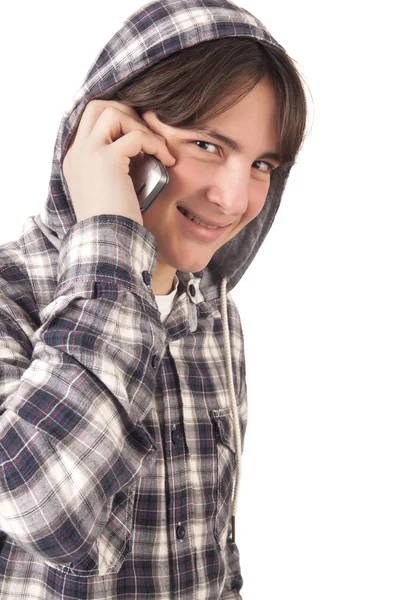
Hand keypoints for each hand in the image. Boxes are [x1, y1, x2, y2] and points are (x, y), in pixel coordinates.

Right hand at [62, 100, 175, 224]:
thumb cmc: (113, 225)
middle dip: (126, 112)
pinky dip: (155, 144)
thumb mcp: (109, 193)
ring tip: (157, 147)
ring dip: (139, 125)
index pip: (90, 122)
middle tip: (147, 134)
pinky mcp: (107, 160)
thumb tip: (139, 157)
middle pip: (96, 107)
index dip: (116, 121)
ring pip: (112, 112)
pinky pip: (135, 135)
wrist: (106, 242)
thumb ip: (114, 172)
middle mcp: (77, 153)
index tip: (139, 136)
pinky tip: (166, 160)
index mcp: (75, 161)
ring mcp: (89, 154)